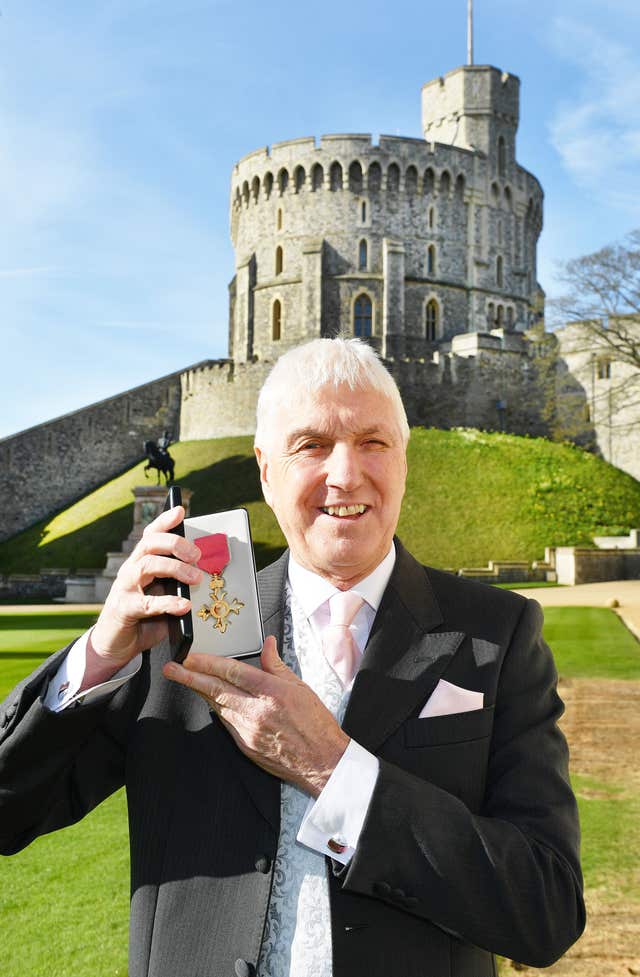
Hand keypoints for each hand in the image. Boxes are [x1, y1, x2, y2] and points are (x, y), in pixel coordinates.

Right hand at [84, 505, 202, 685]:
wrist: (115, 644)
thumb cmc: (143, 617)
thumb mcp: (164, 595)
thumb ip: (178, 584)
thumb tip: (203, 575)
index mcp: (141, 562)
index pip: (151, 535)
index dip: (164, 521)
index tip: (180, 510)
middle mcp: (131, 570)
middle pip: (149, 544)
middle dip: (175, 544)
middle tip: (197, 556)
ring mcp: (125, 588)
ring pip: (147, 566)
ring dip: (175, 569)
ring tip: (196, 578)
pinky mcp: (124, 609)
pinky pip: (146, 603)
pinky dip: (168, 603)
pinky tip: (184, 605)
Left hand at [163, 637, 349, 796]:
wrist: (321, 761)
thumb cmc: (315, 724)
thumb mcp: (300, 687)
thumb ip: (277, 665)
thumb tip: (267, 645)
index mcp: (272, 692)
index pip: (232, 671)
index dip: (208, 662)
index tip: (193, 656)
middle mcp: (256, 711)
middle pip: (215, 689)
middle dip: (190, 677)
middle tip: (173, 668)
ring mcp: (248, 731)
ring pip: (217, 706)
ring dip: (200, 692)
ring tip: (185, 680)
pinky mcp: (245, 746)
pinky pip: (225, 722)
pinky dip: (216, 708)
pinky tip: (209, 700)